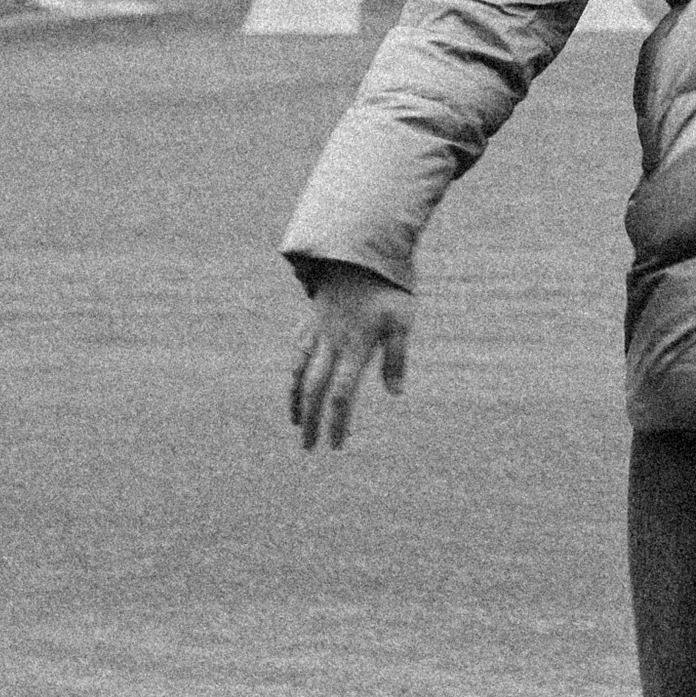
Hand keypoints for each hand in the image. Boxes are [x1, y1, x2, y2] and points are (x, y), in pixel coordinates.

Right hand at [289, 269, 412, 452]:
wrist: (360, 248)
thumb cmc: (388, 286)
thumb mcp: (401, 320)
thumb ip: (395, 358)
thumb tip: (395, 393)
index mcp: (354, 346)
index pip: (341, 394)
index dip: (337, 422)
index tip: (335, 445)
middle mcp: (332, 342)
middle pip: (315, 389)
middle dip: (311, 421)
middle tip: (308, 448)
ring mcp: (319, 330)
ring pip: (300, 371)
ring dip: (296, 399)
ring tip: (295, 421)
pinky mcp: (313, 317)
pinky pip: (299, 348)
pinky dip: (294, 368)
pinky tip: (295, 378)